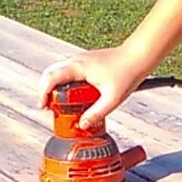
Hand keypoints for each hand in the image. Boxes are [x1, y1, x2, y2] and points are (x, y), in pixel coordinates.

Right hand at [39, 46, 157, 133]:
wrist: (138, 56)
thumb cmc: (127, 72)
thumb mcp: (112, 99)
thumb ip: (96, 113)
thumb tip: (82, 125)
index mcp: (78, 67)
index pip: (51, 77)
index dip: (43, 93)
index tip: (43, 106)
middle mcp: (75, 61)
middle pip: (49, 74)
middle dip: (45, 91)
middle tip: (49, 108)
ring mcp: (79, 61)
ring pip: (57, 73)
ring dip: (54, 88)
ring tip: (58, 105)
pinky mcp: (85, 64)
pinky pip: (67, 74)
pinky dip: (63, 85)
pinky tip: (71, 98)